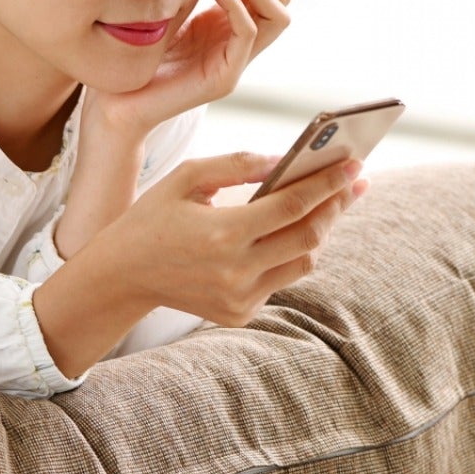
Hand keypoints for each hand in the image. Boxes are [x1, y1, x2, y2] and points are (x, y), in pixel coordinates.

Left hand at [88, 0, 292, 138]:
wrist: (117, 103)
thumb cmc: (137, 55)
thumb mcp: (169, 10)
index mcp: (229, 29)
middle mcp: (239, 46)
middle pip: (282, 1)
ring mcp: (235, 63)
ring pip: (278, 18)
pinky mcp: (223, 78)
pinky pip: (248, 35)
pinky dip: (236, 5)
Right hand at [89, 150, 369, 328]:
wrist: (121, 276)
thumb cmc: (152, 219)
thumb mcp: (184, 178)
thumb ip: (235, 165)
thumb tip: (281, 160)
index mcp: (222, 233)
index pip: (293, 205)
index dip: (328, 183)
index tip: (354, 164)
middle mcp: (236, 270)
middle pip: (309, 236)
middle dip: (335, 205)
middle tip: (352, 181)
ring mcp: (239, 297)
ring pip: (302, 262)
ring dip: (317, 231)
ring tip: (328, 204)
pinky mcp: (239, 313)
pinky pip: (280, 280)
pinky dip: (288, 254)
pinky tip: (290, 233)